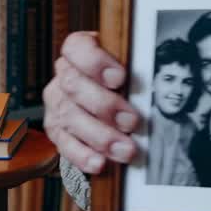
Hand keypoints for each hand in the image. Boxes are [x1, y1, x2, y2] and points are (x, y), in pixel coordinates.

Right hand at [43, 31, 140, 174]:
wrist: (104, 95)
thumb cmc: (122, 76)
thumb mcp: (128, 64)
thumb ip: (134, 69)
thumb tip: (154, 84)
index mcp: (78, 50)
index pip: (76, 47)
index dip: (95, 62)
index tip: (120, 78)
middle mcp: (63, 74)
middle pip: (74, 86)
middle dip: (105, 106)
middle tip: (131, 122)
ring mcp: (56, 102)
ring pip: (70, 117)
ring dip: (100, 136)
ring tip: (125, 150)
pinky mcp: (56, 129)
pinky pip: (64, 144)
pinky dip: (83, 155)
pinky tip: (100, 163)